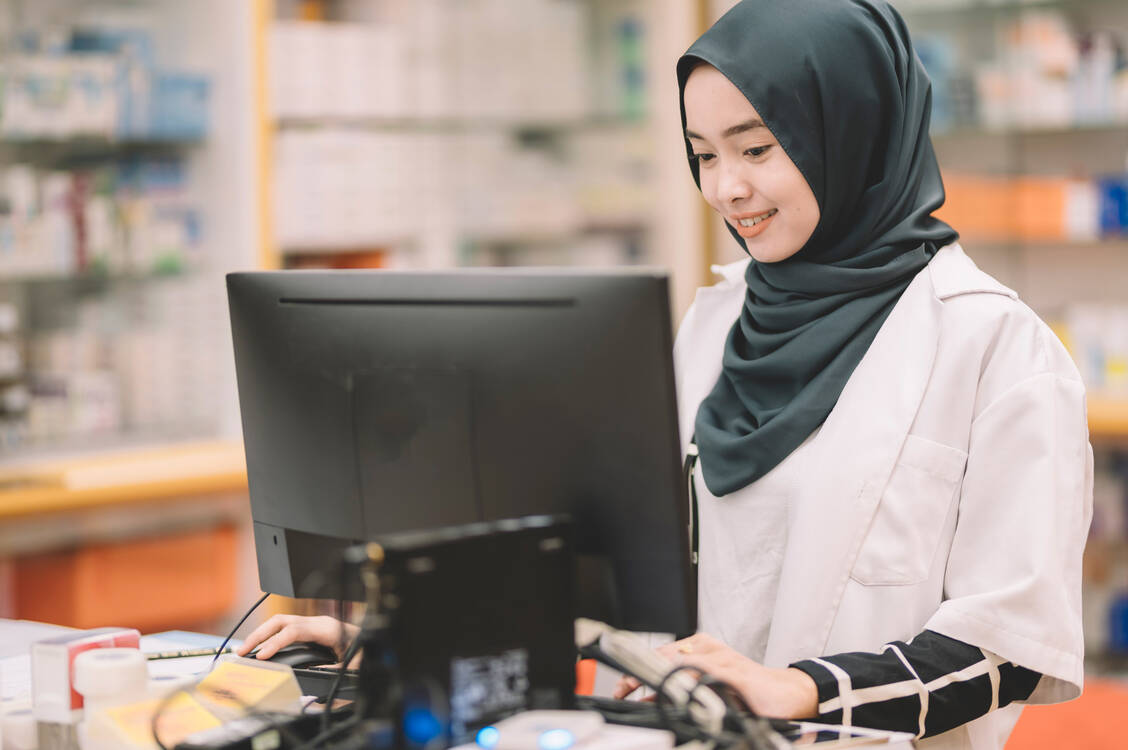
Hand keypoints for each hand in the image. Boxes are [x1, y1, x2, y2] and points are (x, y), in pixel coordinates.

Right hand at [235, 614, 359, 665]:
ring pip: (280, 622)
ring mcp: (312, 623)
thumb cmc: (365, 648)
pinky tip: (260, 647)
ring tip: (245, 650)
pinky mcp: (310, 628)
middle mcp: (317, 622)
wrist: (373, 637)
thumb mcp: (354, 662)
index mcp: (326, 628)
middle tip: (242, 652)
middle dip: (259, 635)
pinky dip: (269, 636)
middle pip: (281, 622)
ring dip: (261, 634)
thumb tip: (315, 674)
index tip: (261, 656)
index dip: (276, 643)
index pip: (294, 631)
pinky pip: (285, 628)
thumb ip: (336, 669)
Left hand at [612, 632, 817, 718]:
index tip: (621, 685)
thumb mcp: (710, 690)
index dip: (638, 668)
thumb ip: (683, 691)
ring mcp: (722, 658)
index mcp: (702, 648)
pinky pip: (706, 673)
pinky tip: (672, 687)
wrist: (786, 694)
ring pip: (681, 662)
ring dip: (655, 676)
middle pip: (665, 655)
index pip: (662, 654)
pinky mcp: (735, 673)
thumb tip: (650, 698)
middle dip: (640, 672)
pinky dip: (686, 679)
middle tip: (622, 687)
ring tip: (636, 687)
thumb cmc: (748, 692)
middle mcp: (709, 648)